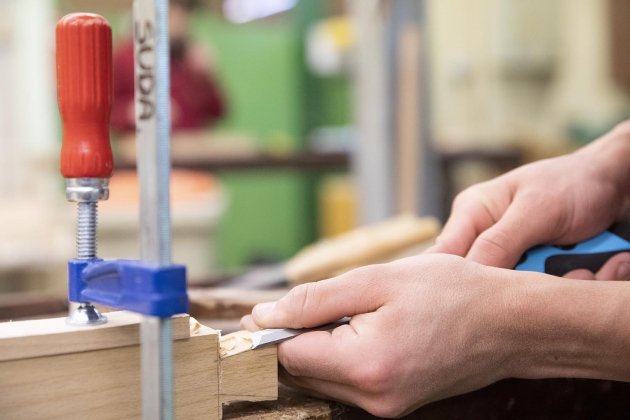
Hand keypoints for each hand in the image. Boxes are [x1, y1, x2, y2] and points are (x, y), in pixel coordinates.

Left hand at [241, 254, 514, 416]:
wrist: (510, 324)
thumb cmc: (453, 294)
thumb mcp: (379, 280)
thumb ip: (317, 299)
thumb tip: (268, 314)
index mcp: (366, 366)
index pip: (290, 355)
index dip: (269, 331)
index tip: (259, 312)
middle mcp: (373, 398)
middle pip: (303, 372)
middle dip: (288, 339)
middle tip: (290, 307)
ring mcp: (386, 406)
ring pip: (323, 378)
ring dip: (314, 348)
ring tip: (331, 313)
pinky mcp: (396, 404)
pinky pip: (348, 383)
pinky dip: (338, 356)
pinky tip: (353, 330)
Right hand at [428, 124, 629, 274]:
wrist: (618, 185)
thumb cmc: (573, 183)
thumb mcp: (536, 210)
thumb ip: (499, 242)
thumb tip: (466, 277)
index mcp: (472, 214)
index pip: (444, 256)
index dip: (451, 283)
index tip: (471, 303)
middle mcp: (486, 238)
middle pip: (483, 281)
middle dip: (522, 285)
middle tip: (553, 272)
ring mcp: (513, 257)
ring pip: (518, 292)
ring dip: (557, 283)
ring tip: (582, 266)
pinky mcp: (537, 272)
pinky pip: (545, 293)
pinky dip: (573, 284)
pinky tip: (588, 268)